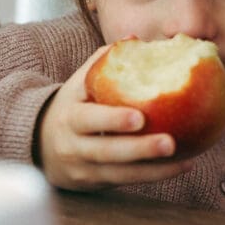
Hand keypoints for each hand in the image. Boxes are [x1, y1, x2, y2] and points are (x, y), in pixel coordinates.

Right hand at [37, 46, 194, 190]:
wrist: (40, 146)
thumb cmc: (72, 107)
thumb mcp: (78, 85)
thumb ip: (102, 62)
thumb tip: (133, 40)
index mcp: (69, 115)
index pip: (88, 118)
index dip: (112, 119)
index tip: (140, 117)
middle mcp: (73, 145)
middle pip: (105, 150)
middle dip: (138, 149)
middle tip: (170, 143)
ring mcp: (83, 168)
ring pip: (119, 172)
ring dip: (153, 169)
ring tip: (183, 159)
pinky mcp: (95, 184)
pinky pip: (126, 181)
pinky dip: (154, 175)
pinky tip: (182, 166)